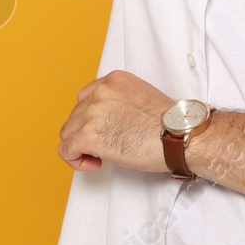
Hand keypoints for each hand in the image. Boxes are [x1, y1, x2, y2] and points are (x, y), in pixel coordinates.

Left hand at [57, 69, 175, 172]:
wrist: (178, 135)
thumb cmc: (169, 124)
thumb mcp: (141, 96)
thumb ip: (119, 101)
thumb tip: (108, 120)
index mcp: (113, 80)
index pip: (86, 97)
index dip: (91, 117)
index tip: (104, 129)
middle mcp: (100, 92)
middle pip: (75, 115)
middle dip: (86, 132)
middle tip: (106, 145)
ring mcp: (92, 113)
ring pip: (68, 132)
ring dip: (81, 145)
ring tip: (101, 155)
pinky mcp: (88, 135)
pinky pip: (66, 150)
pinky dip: (75, 159)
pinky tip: (94, 163)